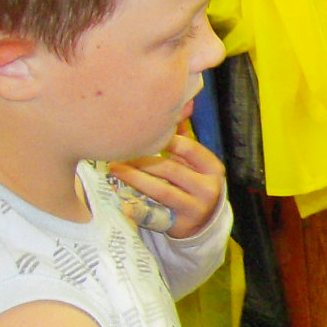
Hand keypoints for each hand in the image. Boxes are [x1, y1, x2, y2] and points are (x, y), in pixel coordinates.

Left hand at [108, 127, 226, 239]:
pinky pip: (154, 210)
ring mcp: (197, 207)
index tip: (140, 135)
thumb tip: (180, 103)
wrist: (203, 222)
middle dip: (141, 159)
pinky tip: (120, 194)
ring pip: (160, 189)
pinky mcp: (182, 224)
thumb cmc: (192, 183)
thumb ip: (182, 136)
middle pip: (170, 168)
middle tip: (118, 152)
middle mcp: (209, 188)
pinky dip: (136, 202)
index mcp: (213, 168)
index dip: (163, 139)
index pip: (188, 147)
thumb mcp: (192, 162)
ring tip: (114, 168)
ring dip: (133, 177)